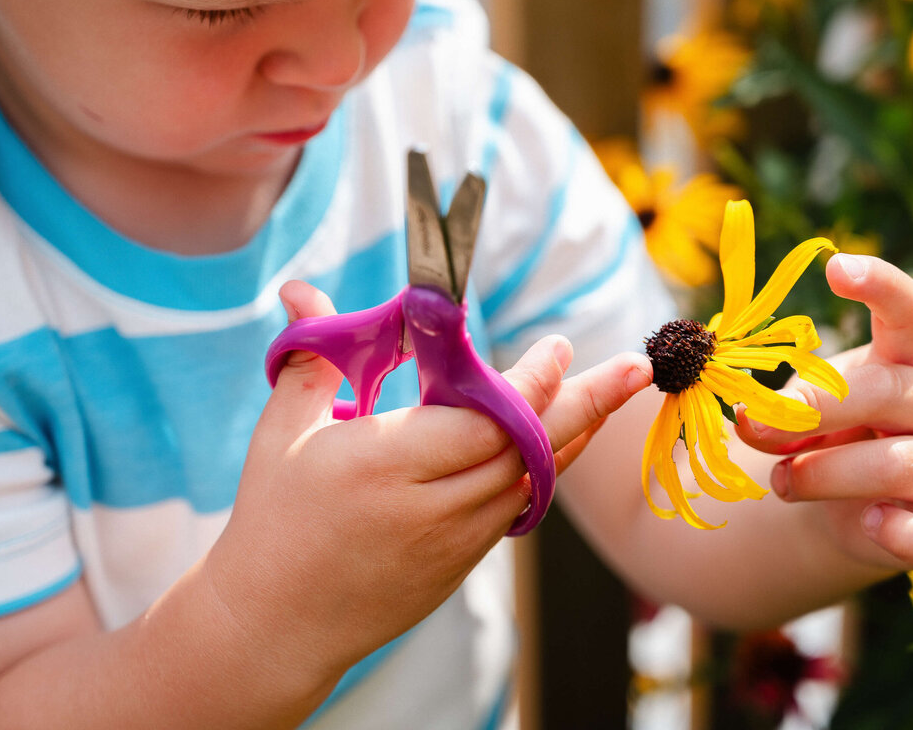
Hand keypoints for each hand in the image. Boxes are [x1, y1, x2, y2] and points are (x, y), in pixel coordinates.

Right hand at [207, 280, 651, 678]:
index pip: (485, 418)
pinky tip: (566, 433)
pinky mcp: (462, 564)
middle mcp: (432, 506)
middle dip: (590, 401)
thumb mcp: (284, 433)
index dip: (531, 382)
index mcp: (385, 463)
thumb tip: (302, 289)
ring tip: (619, 387)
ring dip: (580, 431)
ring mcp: (454, 542)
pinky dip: (548, 465)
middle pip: (530, 448)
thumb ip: (314, 356)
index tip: (557, 346)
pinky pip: (521, 506)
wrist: (278, 624)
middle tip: (637, 365)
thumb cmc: (275, 518)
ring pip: (536, 480)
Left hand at [734, 253, 912, 572]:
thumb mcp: (800, 412)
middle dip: (809, 409)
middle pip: (883, 392)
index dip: (880, 285)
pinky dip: (893, 533)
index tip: (836, 265)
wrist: (855, 511)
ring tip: (781, 481)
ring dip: (819, 474)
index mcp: (910, 358)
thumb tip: (748, 420)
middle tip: (749, 425)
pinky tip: (868, 523)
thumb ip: (776, 409)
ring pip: (892, 465)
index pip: (910, 310)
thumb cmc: (830, 437)